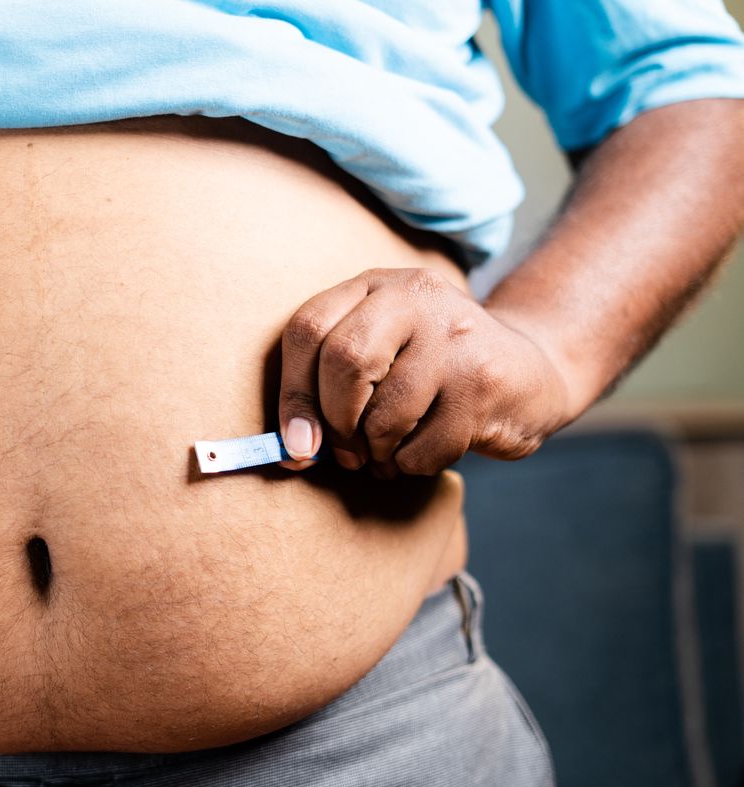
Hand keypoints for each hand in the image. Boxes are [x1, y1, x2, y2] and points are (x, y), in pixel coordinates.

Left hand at [277, 268, 569, 476]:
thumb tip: (294, 448)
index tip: (296, 442)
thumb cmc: (433, 368)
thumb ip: (329, 382)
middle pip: (343, 363)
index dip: (292, 394)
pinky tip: (423, 450)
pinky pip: (422, 448)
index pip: (308, 329)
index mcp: (378, 285)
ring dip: (376, 452)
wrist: (532, 370)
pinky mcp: (484, 384)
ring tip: (387, 452)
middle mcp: (417, 299)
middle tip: (344, 453)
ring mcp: (456, 339)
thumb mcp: (382, 349)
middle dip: (334, 424)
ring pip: (382, 415)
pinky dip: (411, 464)